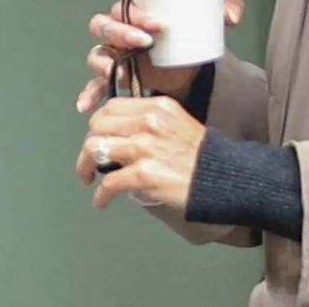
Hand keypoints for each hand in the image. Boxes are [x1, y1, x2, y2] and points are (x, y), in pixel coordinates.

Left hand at [75, 96, 205, 209]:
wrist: (222, 178)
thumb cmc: (203, 157)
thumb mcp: (178, 124)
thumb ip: (151, 122)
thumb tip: (122, 135)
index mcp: (157, 107)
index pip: (111, 107)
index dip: (98, 124)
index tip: (99, 138)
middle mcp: (149, 122)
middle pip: (97, 126)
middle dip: (87, 145)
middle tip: (89, 162)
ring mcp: (146, 147)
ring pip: (94, 149)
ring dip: (85, 166)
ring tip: (89, 179)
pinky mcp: (145, 173)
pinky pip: (109, 182)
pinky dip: (101, 195)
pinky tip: (102, 201)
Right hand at [76, 0, 245, 112]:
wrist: (191, 67)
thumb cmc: (192, 37)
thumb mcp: (210, 19)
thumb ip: (226, 7)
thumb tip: (233, 14)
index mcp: (137, 14)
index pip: (124, 6)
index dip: (137, 14)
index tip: (159, 24)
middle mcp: (120, 32)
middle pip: (104, 26)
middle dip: (121, 33)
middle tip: (144, 42)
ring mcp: (115, 56)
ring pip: (97, 54)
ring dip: (104, 63)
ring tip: (121, 74)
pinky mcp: (117, 78)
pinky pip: (95, 85)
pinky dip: (90, 94)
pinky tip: (86, 105)